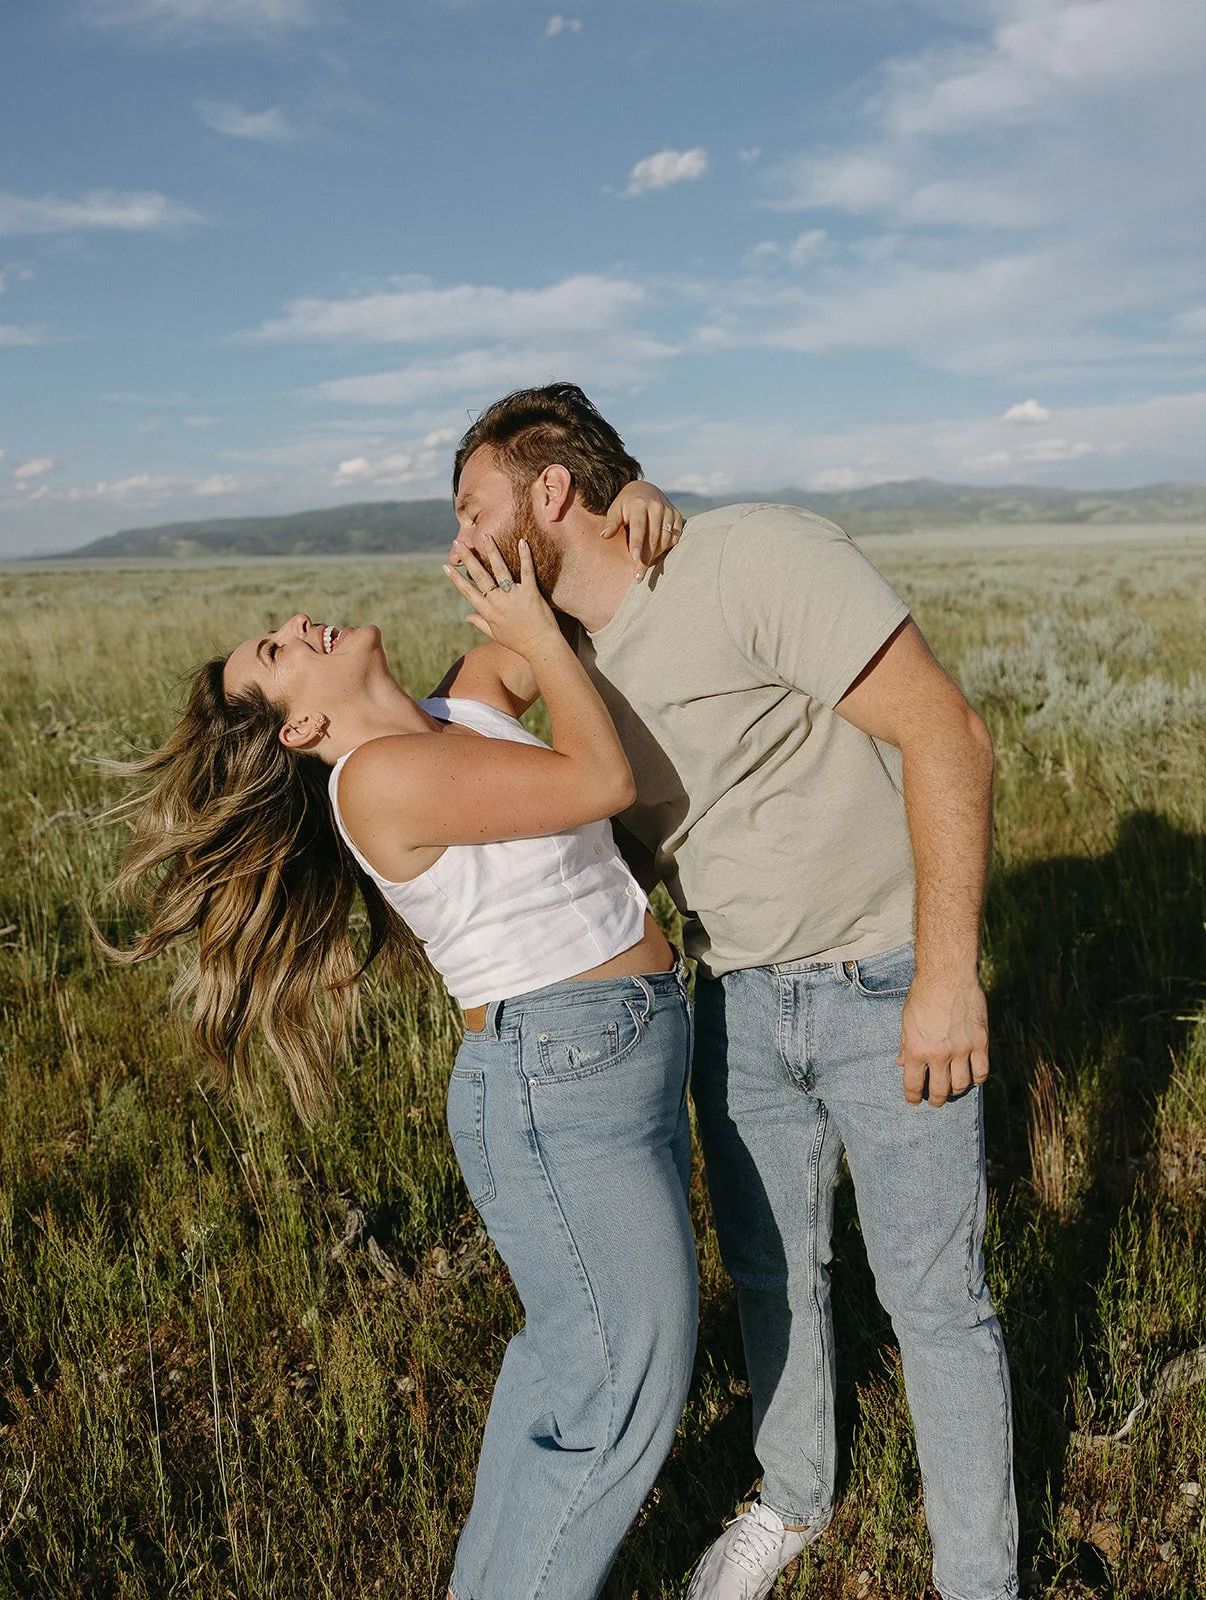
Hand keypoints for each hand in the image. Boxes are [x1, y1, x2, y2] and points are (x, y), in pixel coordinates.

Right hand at [445, 535, 558, 657]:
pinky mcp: (531, 593)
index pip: (467, 591)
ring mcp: (514, 596)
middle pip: (479, 576)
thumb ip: (480, 622)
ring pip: (500, 570)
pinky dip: (525, 556)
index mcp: (487, 611)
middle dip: (467, 558)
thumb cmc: (518, 642)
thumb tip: (466, 617)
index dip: (455, 578)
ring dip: (491, 551)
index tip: (446, 565)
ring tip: (485, 536)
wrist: (541, 648)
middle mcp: (497, 601)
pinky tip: (522, 541)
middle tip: (458, 543)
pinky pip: (527, 571)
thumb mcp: (495, 634)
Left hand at [600, 480, 683, 581]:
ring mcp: (669, 511)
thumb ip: (611, 522)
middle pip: (652, 537)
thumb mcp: (615, 509)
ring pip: (664, 540)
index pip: (638, 526)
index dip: (637, 543)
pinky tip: (655, 554)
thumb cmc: (626, 505)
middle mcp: (656, 506)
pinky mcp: (677, 517)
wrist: (645, 490)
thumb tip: (604, 535)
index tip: (635, 559)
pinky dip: (664, 549)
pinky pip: (673, 539)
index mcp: (639, 504)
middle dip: (645, 559)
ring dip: (655, 556)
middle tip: (638, 577)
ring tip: (644, 566)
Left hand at [897, 972, 989, 1106]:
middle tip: (935, 1101)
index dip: (913, 1098)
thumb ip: (905, 1044)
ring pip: (961, 1085)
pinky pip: (982, 1071)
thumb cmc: (923, 994)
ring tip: (953, 1089)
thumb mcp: (906, 1020)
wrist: (948, 976)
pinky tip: (972, 1077)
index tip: (914, 1102)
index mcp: (916, 1049)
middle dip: (936, 1100)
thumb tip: (901, 1063)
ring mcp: (961, 1050)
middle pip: (939, 1090)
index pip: (913, 1084)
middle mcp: (939, 1054)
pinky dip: (977, 1079)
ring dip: (956, 1091)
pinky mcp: (980, 1042)